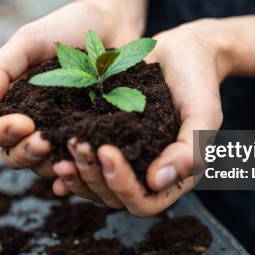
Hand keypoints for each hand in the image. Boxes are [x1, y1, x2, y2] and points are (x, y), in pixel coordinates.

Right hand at [0, 1, 142, 177]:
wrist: (111, 24)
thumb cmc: (64, 29)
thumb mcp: (28, 42)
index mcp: (10, 104)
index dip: (1, 133)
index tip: (24, 123)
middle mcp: (33, 125)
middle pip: (15, 156)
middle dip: (26, 153)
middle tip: (45, 141)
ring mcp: (63, 134)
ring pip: (46, 166)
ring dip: (53, 166)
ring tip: (70, 152)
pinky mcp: (92, 138)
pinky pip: (81, 164)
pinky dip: (80, 171)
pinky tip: (85, 168)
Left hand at [52, 20, 226, 215]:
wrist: (183, 51)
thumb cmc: (199, 81)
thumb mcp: (203, 113)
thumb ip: (189, 150)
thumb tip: (156, 182)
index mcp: (173, 177)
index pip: (143, 203)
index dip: (121, 186)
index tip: (106, 151)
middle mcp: (146, 175)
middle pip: (112, 198)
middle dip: (92, 176)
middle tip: (77, 146)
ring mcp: (126, 160)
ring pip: (94, 184)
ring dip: (76, 172)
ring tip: (58, 150)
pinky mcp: (108, 141)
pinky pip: (85, 162)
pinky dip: (68, 159)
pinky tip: (51, 147)